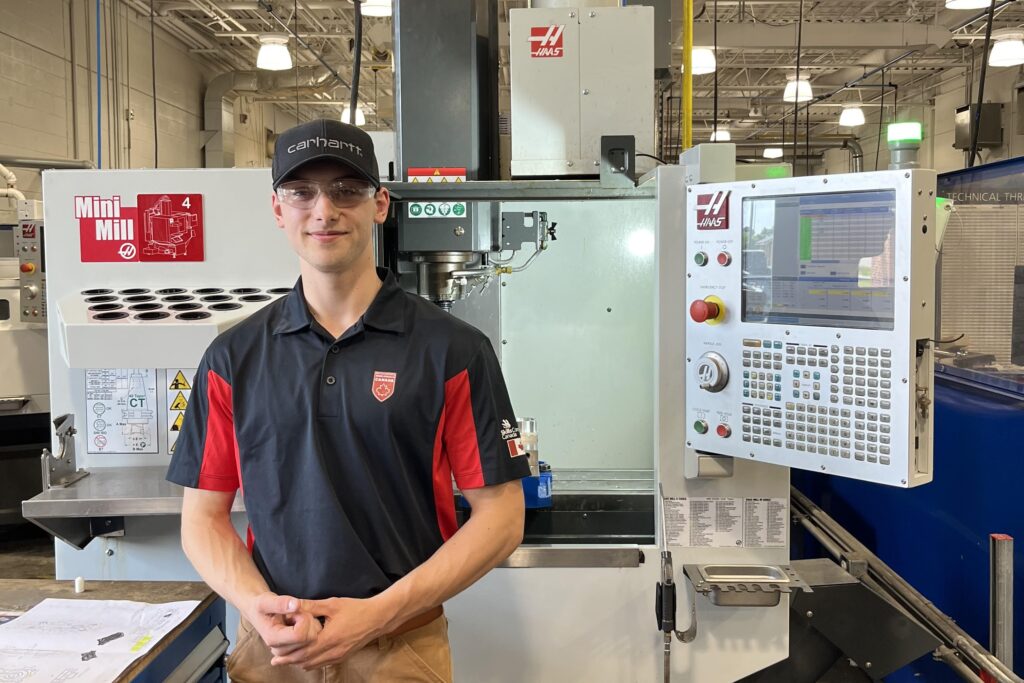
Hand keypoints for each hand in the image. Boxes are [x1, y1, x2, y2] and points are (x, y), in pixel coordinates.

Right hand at [245, 592, 321, 654]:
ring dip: (311, 626)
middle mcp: (281, 650)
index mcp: (273, 639)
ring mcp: (288, 653)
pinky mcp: (295, 652)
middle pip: (310, 638)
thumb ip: (280, 603)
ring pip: (314, 641)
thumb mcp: (266, 601)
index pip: (300, 635)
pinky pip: (314, 643)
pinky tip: (300, 626)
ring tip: (297, 619)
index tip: (296, 609)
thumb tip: (296, 605)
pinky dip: (312, 631)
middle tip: (297, 613)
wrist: (257, 613)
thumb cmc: (261, 606)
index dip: (304, 619)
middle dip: (309, 621)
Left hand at [269, 596, 388, 669]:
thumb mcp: (332, 604)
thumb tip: (293, 605)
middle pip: (305, 661)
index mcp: (327, 638)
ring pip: (313, 664)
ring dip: (299, 663)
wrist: (378, 618)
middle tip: (275, 660)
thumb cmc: (356, 609)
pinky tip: (306, 659)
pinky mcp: (343, 656)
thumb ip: (311, 606)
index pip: (301, 651)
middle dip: (289, 661)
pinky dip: (311, 663)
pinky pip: (323, 664)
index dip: (286, 654)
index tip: (274, 654)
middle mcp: (332, 651)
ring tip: (287, 660)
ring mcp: (338, 656)